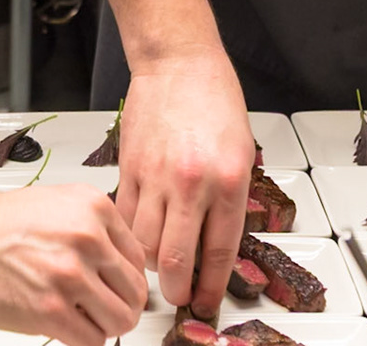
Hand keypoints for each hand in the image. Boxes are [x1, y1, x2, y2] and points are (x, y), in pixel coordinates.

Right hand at [0, 172, 145, 345]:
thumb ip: (88, 227)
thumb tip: (114, 259)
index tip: (114, 286)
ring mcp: (71, 274)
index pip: (138, 255)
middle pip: (135, 290)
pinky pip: (92, 339)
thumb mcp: (50, 205)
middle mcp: (88, 237)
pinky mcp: (51, 311)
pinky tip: (63, 326)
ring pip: (121, 319)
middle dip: (120, 304)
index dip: (125, 277)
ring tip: (82, 319)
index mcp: (92, 206)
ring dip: (104, 325)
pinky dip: (82, 339)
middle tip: (101, 308)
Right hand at [113, 51, 252, 314]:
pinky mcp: (129, 168)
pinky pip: (124, 218)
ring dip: (150, 265)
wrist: (178, 62)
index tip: (207, 304)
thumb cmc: (214, 98)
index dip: (211, 287)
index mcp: (229, 181)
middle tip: (179, 297)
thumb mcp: (242, 151)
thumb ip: (231, 198)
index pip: (218, 253)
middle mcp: (192, 183)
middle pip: (175, 260)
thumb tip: (218, 241)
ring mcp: (156, 177)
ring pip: (144, 245)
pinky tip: (137, 238)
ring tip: (158, 267)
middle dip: (177, 290)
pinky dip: (129, 236)